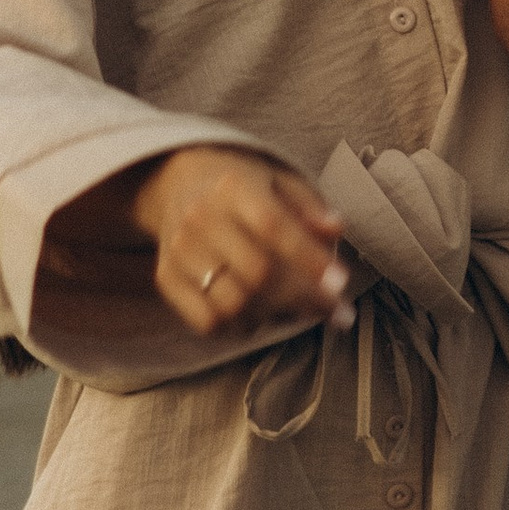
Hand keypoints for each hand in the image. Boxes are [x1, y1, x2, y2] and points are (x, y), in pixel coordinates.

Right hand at [128, 146, 353, 339]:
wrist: (180, 184)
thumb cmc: (244, 188)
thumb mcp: (280, 182)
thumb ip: (310, 206)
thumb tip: (335, 231)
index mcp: (232, 186)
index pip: (273, 226)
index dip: (308, 258)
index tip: (342, 282)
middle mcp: (200, 217)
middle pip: (256, 272)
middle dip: (304, 298)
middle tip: (336, 310)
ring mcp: (179, 249)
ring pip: (232, 303)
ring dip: (276, 316)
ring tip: (299, 312)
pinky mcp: (166, 277)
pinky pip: (207, 321)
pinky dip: (241, 327)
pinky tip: (262, 317)